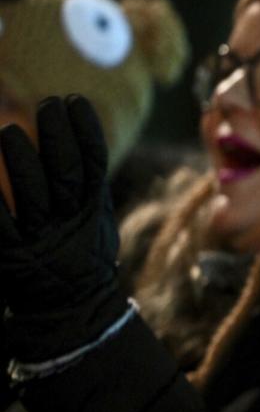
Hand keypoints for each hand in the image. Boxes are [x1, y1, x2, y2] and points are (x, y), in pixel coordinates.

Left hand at [0, 96, 126, 362]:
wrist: (71, 309)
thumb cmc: (82, 258)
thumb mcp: (97, 222)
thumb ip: (89, 187)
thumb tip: (79, 140)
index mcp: (93, 211)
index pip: (94, 163)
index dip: (86, 131)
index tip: (75, 101)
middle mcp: (70, 223)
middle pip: (67, 174)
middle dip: (56, 137)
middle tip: (46, 104)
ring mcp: (40, 239)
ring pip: (33, 195)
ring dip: (22, 161)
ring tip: (8, 132)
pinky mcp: (10, 254)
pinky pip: (0, 222)